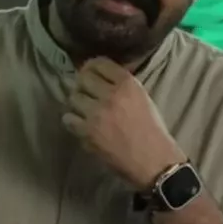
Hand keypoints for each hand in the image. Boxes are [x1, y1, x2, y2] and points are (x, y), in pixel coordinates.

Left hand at [62, 58, 186, 189]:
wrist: (153, 160)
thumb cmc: (152, 130)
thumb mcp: (143, 98)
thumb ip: (122, 85)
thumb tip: (102, 76)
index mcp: (128, 84)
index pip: (99, 63)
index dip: (91, 66)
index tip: (89, 72)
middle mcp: (111, 95)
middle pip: (83, 78)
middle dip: (82, 84)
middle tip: (85, 93)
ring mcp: (97, 114)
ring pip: (73, 98)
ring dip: (77, 103)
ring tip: (83, 110)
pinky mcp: (88, 132)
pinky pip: (68, 119)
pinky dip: (73, 121)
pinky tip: (81, 125)